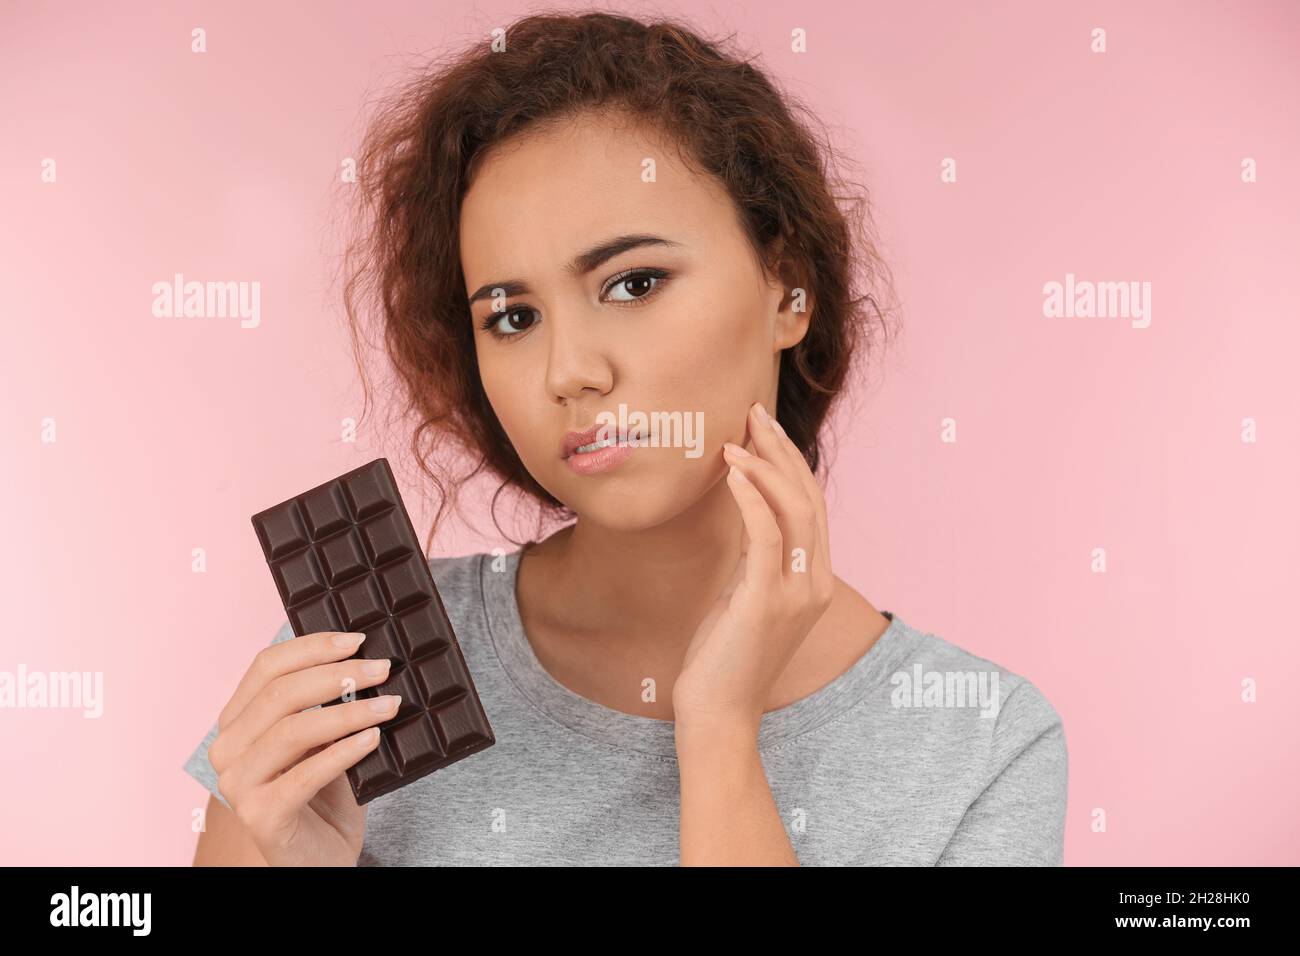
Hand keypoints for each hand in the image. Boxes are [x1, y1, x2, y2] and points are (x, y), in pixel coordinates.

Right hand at [207, 631, 400, 865]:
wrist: (320, 857)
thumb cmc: (325, 794)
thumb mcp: (325, 740)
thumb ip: (330, 703)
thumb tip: (370, 659)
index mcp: (238, 721)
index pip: (266, 665)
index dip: (312, 646)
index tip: (357, 639)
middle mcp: (227, 750)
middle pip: (279, 693)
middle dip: (338, 675)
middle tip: (383, 669)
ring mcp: (238, 785)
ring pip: (292, 730)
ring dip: (348, 713)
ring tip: (389, 705)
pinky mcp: (260, 816)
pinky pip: (305, 774)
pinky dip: (343, 752)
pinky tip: (374, 739)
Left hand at [673, 401, 834, 733]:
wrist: (718, 713)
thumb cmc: (723, 657)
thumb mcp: (745, 597)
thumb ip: (756, 560)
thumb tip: (745, 517)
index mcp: (815, 580)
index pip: (811, 506)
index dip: (789, 462)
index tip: (761, 429)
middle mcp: (815, 583)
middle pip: (808, 498)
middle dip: (781, 451)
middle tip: (752, 414)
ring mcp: (795, 594)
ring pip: (793, 511)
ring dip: (765, 467)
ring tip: (736, 438)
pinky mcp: (766, 602)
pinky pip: (766, 538)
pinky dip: (753, 499)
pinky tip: (734, 474)